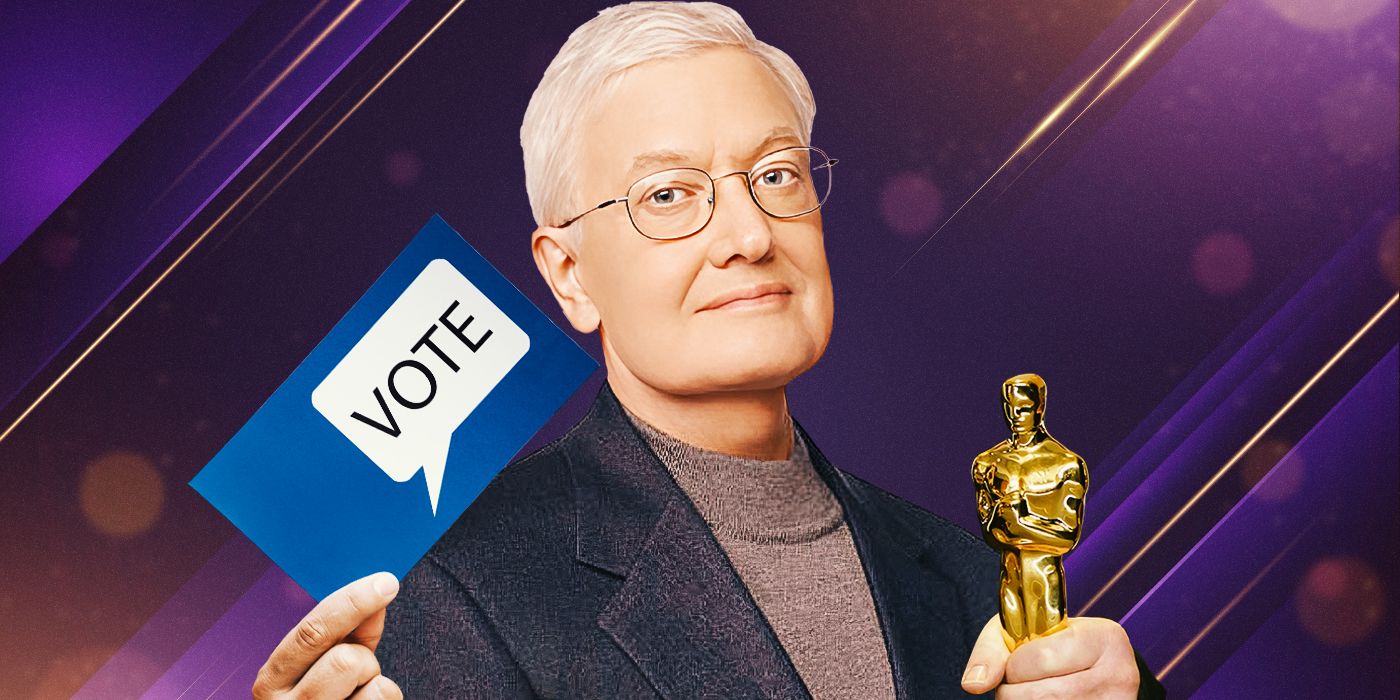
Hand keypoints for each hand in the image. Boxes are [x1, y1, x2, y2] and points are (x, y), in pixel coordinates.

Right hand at [253, 572, 402, 698]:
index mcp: (271, 680)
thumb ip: (349, 632)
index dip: (353, 601)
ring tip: (357, 697)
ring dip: (376, 684)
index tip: (386, 582)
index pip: (311, 632)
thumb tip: (376, 594)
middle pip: (347, 659)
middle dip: (364, 658)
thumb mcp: (327, 665)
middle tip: (359, 671)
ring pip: (373, 685)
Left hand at [961, 615, 1138, 697]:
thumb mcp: (1024, 631)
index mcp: (1103, 638)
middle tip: (1019, 683)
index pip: (1040, 658)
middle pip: (1042, 695)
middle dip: (1014, 691)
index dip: (1015, 666)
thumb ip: (993, 650)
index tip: (1018, 662)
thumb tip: (974, 683)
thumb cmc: (1055, 645)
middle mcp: (1119, 674)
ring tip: (1031, 691)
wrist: (1094, 666)